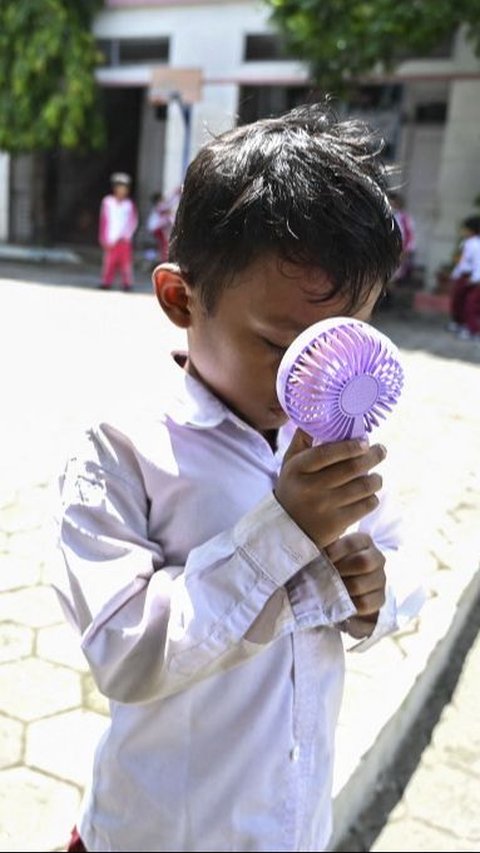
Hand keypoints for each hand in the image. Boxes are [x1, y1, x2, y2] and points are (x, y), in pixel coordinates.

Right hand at [274, 429, 385, 549]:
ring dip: (376, 479)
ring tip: (376, 476)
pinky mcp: (337, 524)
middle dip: (373, 456)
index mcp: (297, 469)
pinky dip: (372, 498)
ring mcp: (324, 507)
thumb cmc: (294, 489)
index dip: (350, 446)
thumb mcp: (291, 464)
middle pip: (351, 468)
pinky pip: (365, 505)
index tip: (365, 441)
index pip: (328, 453)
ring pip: (363, 486)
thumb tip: (318, 414)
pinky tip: (369, 494)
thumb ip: (303, 440)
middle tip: (381, 450)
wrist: (286, 530)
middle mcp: (310, 488)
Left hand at [325, 532, 385, 618]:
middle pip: (363, 562)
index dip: (334, 552)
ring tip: (326, 591)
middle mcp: (377, 558)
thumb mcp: (327, 553)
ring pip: (360, 585)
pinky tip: (338, 604)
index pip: (351, 543)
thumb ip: (323, 548)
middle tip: (322, 577)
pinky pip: (365, 604)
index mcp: (363, 541)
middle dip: (339, 571)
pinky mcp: (380, 599)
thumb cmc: (329, 565)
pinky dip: (348, 605)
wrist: (339, 588)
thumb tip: (312, 552)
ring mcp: (380, 579)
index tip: (321, 559)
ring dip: (340, 590)